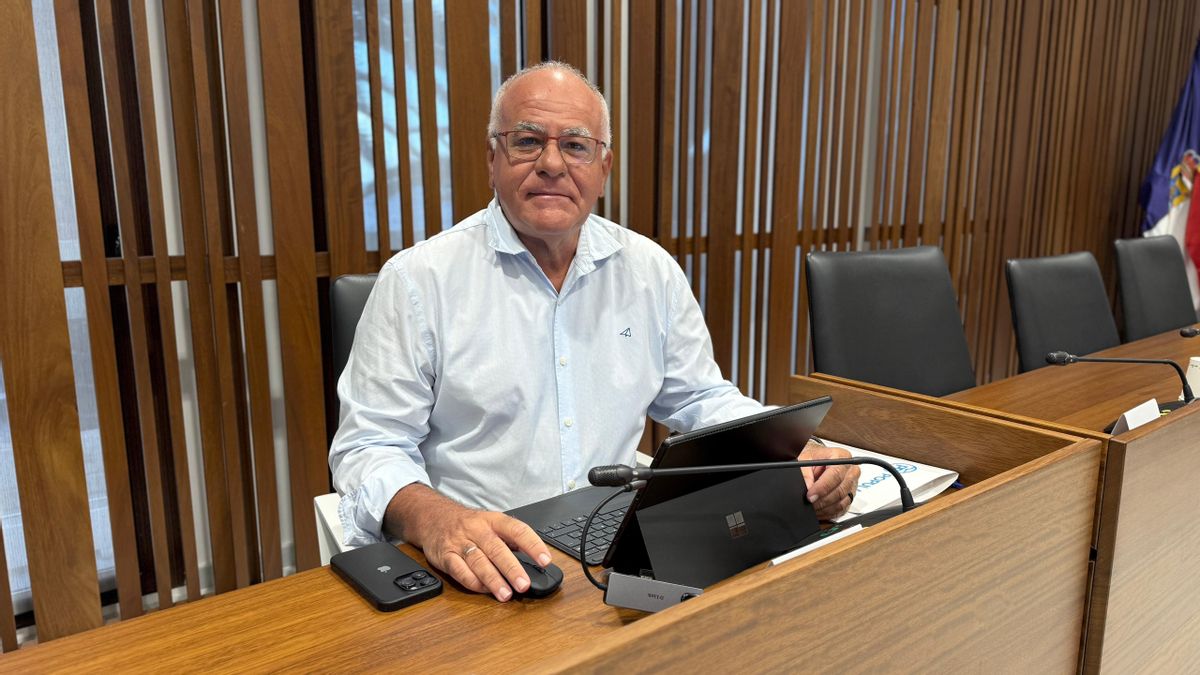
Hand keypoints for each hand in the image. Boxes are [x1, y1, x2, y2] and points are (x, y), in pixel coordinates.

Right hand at [384, 484, 551, 600]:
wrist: (433, 517)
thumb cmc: (469, 524)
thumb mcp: (492, 522)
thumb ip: (511, 540)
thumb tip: (535, 558)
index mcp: (494, 521)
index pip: (517, 530)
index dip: (533, 545)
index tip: (545, 560)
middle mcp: (477, 530)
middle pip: (497, 549)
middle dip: (512, 569)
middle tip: (524, 585)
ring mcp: (460, 543)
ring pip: (478, 562)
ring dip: (493, 580)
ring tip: (506, 594)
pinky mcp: (445, 555)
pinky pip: (459, 570)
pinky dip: (472, 582)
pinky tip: (483, 590)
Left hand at [798, 441, 859, 519]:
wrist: (818, 463)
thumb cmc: (814, 459)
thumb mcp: (804, 460)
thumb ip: (805, 473)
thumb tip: (808, 487)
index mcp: (842, 456)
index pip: (836, 474)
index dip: (822, 487)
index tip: (810, 496)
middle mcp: (851, 470)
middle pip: (840, 490)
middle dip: (822, 500)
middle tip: (809, 504)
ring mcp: (853, 484)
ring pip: (841, 502)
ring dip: (825, 508)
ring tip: (812, 508)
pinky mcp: (850, 496)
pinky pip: (842, 509)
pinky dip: (829, 513)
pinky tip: (819, 510)